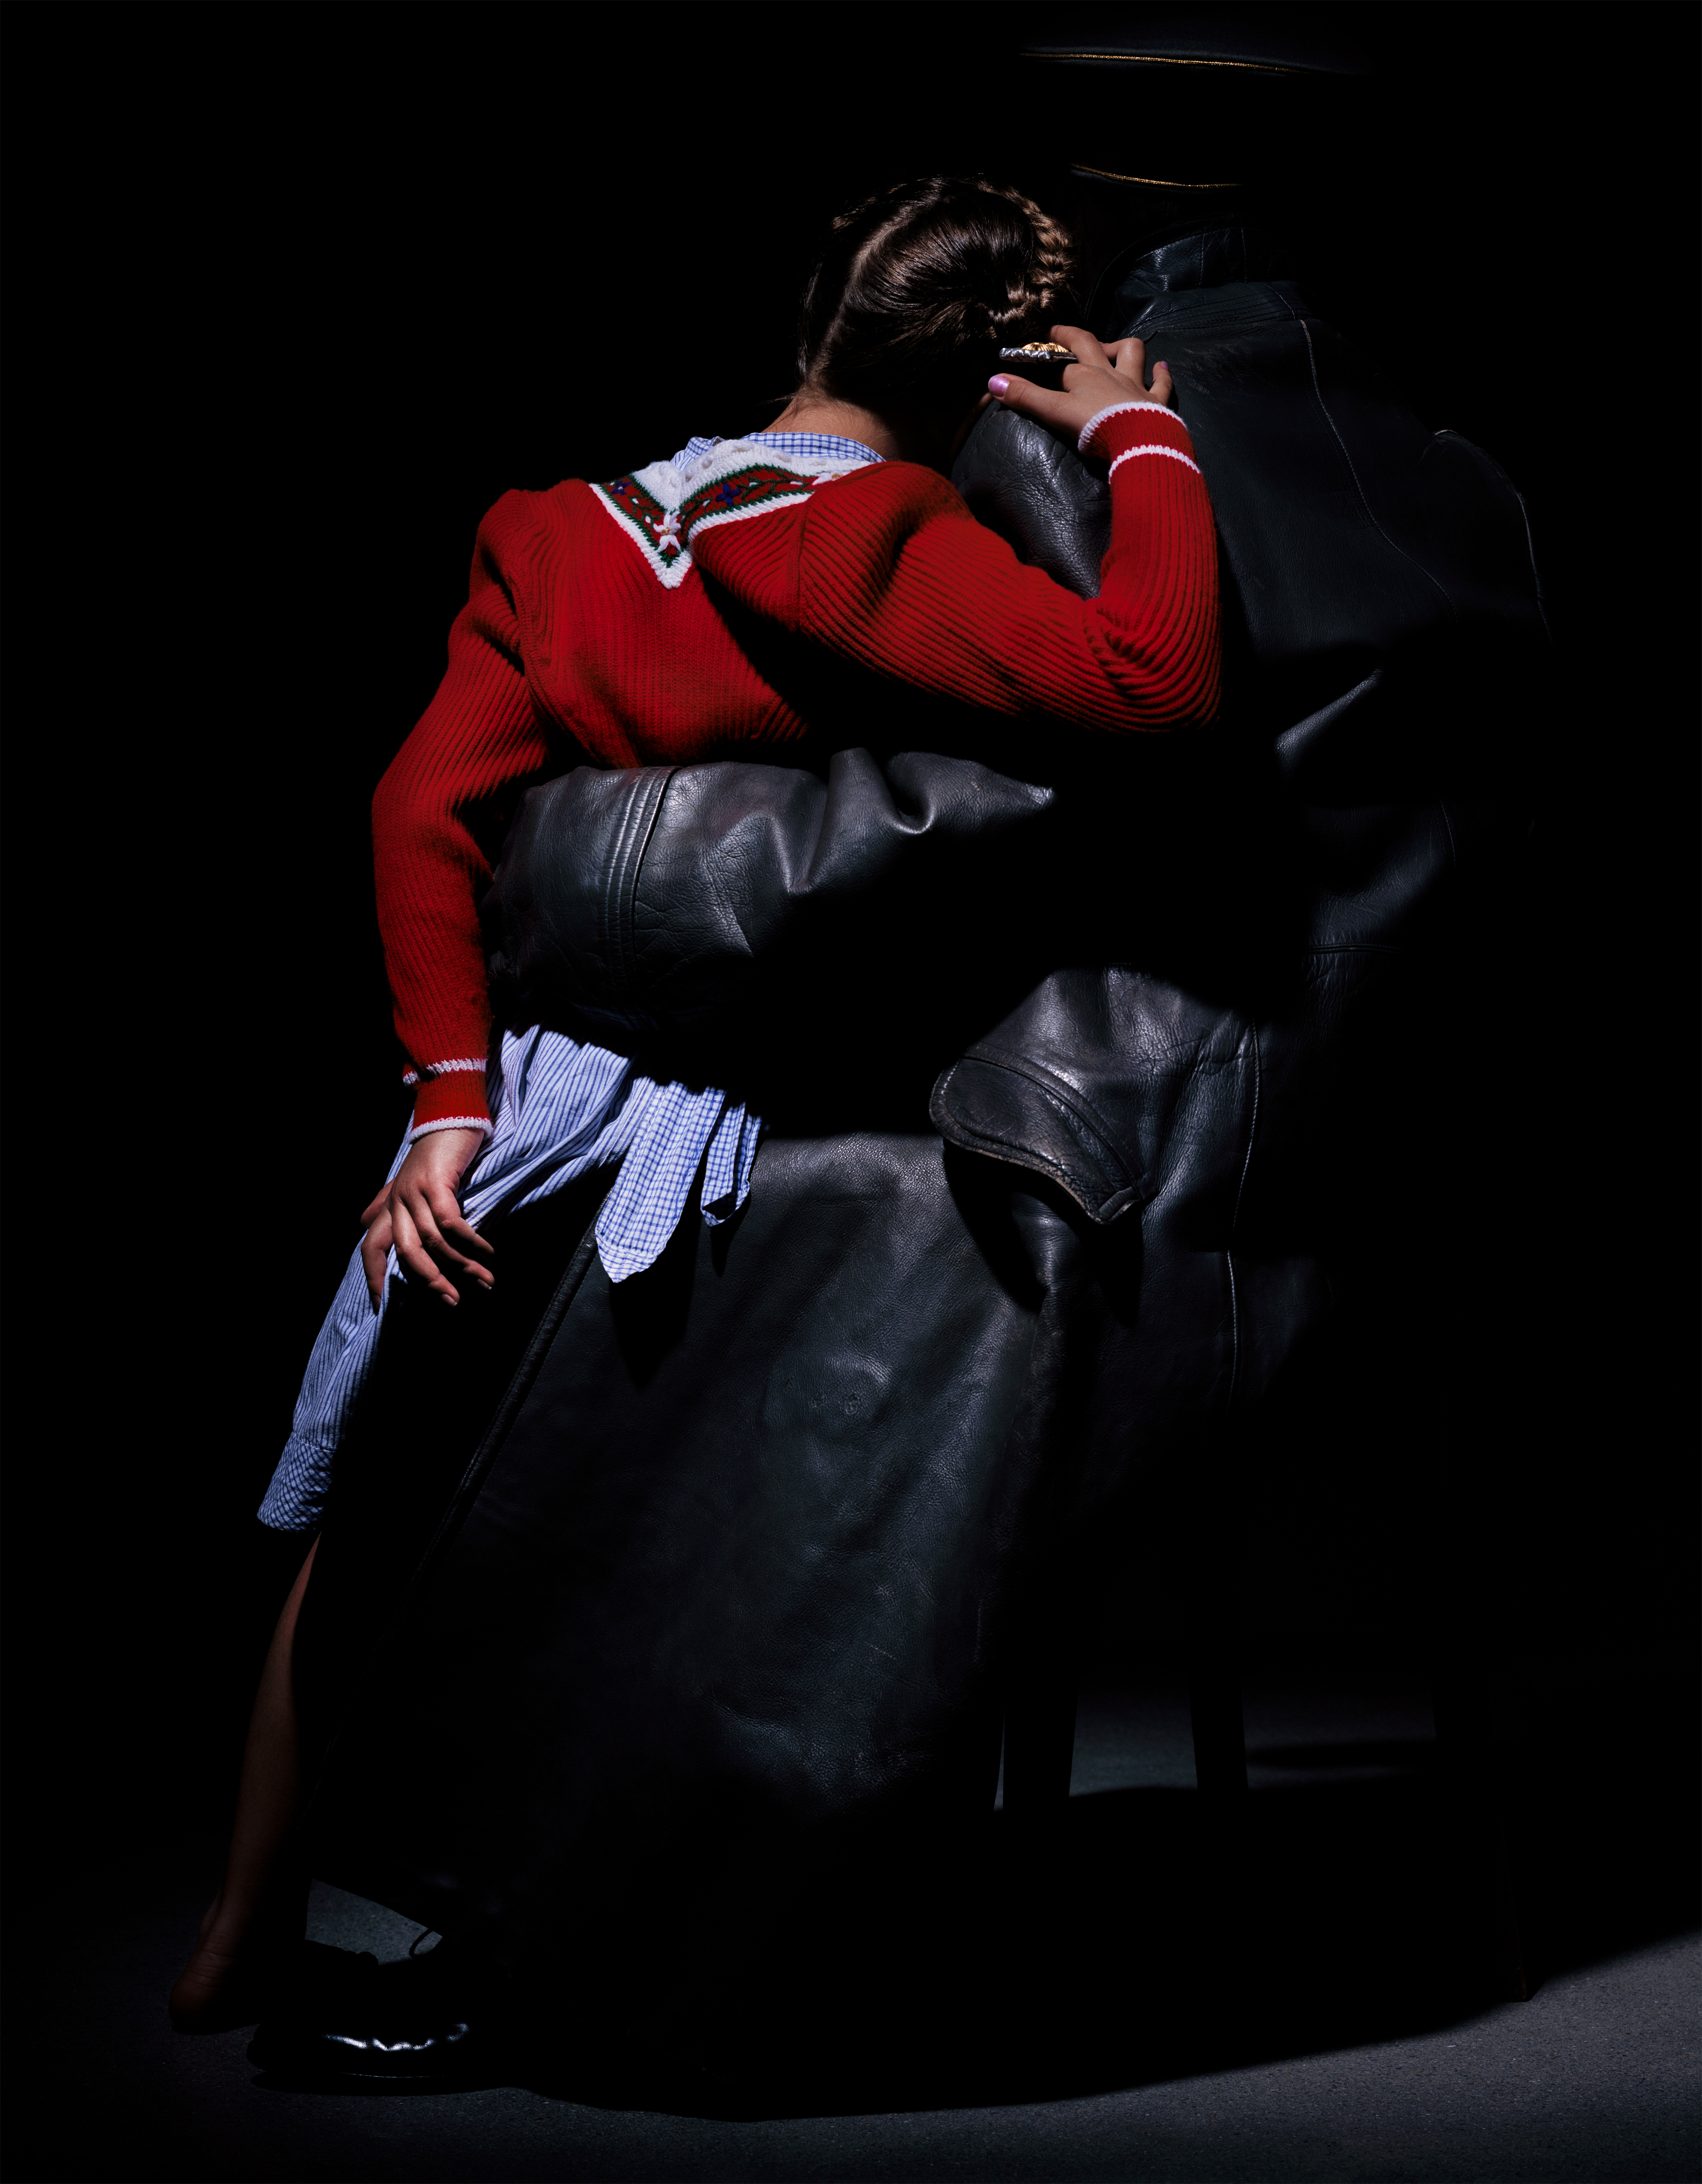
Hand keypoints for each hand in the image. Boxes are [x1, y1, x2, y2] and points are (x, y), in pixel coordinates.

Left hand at [360, 1126, 491, 1309]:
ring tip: (484, 1280)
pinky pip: (451, 1222)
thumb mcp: (407, 1179)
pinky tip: (488, 1251)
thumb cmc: (434, 1150)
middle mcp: (397, 1201)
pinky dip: (470, 1240)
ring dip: (461, 1265)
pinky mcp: (435, 1182)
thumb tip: (364, 1223)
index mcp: (389, 1205)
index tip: (381, 1308)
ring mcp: (414, 1191)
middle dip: (429, 1282)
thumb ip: (387, 1201)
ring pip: (432, 1242)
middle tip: (452, 1302)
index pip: (371, 1248)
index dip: (373, 1278)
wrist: (449, 1113)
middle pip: (405, 1253)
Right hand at [987, 326, 1171, 444]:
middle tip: (1063, 334)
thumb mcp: (1053, 412)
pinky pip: (1161, 384)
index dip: (1046, 356)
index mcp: (1084, 374)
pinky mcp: (1156, 402)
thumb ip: (1025, 397)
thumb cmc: (1093, 426)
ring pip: (1131, 354)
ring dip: (1123, 348)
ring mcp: (1135, 385)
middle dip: (1075, 338)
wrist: (1136, 441)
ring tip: (1117, 348)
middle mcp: (1109, 372)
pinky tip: (1162, 368)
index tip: (1035, 352)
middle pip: (1092, 345)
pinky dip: (1162, 375)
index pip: (1061, 362)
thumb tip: (992, 381)